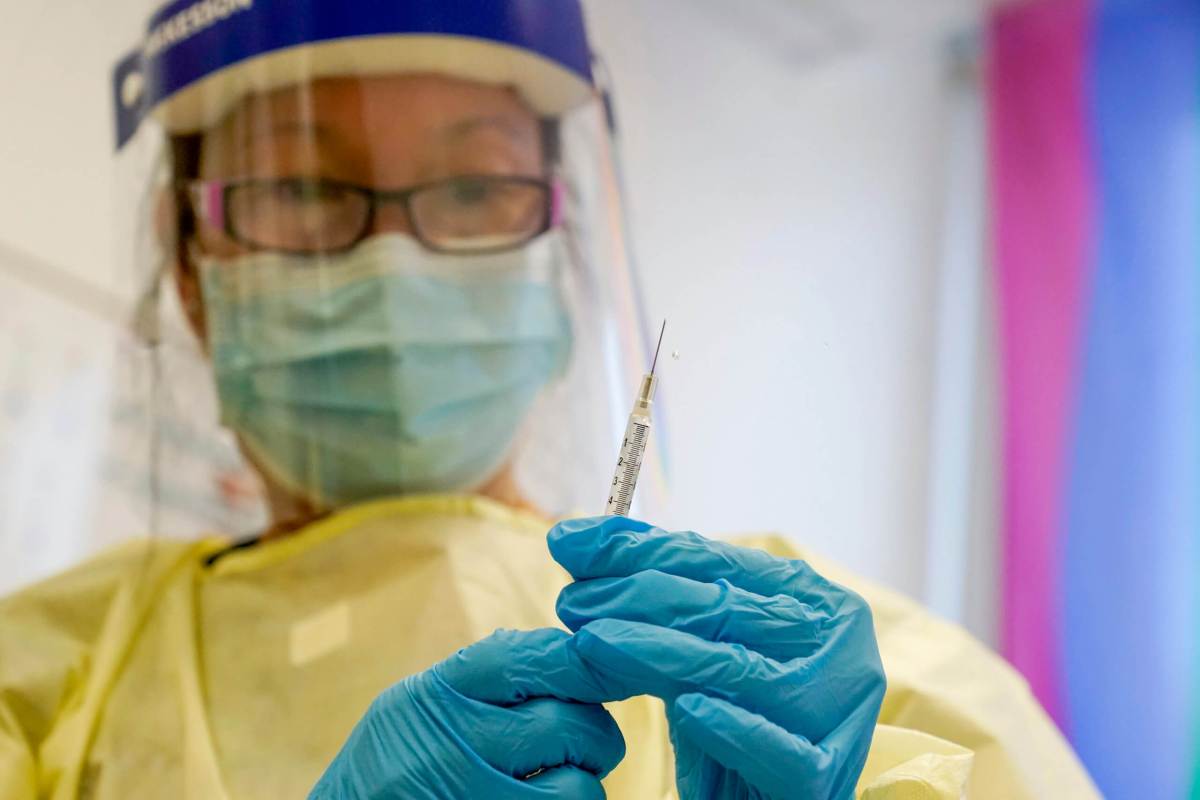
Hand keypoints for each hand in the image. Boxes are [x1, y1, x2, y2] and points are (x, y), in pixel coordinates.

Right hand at [309, 628, 625, 798]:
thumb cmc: (389, 772)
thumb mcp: (414, 710)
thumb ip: (480, 680)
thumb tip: (569, 649)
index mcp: (433, 696)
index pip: (527, 656)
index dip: (581, 658)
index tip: (604, 665)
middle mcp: (451, 745)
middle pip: (567, 720)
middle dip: (593, 728)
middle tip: (583, 739)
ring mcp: (473, 797)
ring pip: (579, 781)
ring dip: (586, 778)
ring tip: (564, 776)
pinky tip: (548, 798)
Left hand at [548, 517, 885, 799]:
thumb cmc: (734, 722)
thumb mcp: (697, 654)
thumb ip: (655, 605)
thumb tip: (578, 543)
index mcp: (813, 600)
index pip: (718, 560)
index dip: (640, 549)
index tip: (572, 543)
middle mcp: (835, 645)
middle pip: (726, 608)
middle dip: (637, 596)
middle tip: (572, 600)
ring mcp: (837, 709)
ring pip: (740, 669)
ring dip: (658, 651)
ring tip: (592, 642)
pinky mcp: (824, 774)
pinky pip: (779, 748)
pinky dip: (732, 727)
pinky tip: (685, 710)